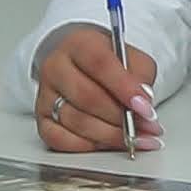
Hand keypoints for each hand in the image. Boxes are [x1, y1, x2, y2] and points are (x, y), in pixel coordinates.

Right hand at [33, 24, 158, 156]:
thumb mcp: (132, 58)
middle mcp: (56, 67)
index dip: (125, 88)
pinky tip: (109, 144)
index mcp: (79, 44)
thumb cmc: (108, 63)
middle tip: (148, 128)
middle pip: (87, 98)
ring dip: (112, 136)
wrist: (83, 66)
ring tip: (138, 139)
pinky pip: (60, 140)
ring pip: (77, 122)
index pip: (100, 64)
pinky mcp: (42, 120)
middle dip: (123, 118)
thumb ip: (141, 76)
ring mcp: (45, 95)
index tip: (146, 108)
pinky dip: (89, 146)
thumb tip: (143, 103)